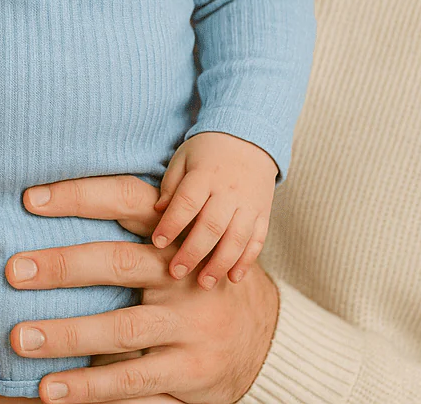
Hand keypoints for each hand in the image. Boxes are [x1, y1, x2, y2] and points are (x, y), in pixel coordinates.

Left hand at [0, 176, 276, 403]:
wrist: (266, 336)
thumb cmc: (196, 280)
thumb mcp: (178, 245)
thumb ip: (132, 228)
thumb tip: (52, 207)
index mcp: (176, 234)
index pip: (126, 200)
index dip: (80, 196)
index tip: (31, 199)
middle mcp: (184, 275)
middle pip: (117, 264)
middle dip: (63, 266)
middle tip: (13, 271)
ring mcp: (190, 328)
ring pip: (122, 330)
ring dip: (67, 335)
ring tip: (21, 338)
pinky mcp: (189, 374)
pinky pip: (135, 383)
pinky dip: (91, 388)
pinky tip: (52, 390)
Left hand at [151, 133, 276, 288]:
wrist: (249, 137)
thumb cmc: (207, 150)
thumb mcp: (184, 157)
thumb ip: (171, 184)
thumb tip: (158, 211)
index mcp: (205, 174)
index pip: (187, 202)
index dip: (172, 224)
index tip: (157, 243)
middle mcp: (229, 191)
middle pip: (211, 226)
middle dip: (193, 252)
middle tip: (176, 273)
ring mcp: (249, 203)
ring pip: (236, 238)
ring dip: (220, 264)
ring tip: (204, 283)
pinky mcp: (263, 213)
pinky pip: (258, 240)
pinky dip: (247, 261)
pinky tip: (234, 278)